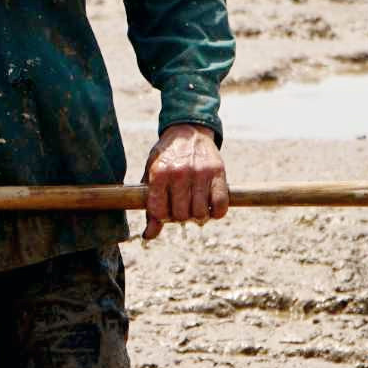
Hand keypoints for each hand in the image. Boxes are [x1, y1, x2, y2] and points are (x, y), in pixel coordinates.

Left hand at [141, 123, 228, 240]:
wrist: (188, 131)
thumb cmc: (166, 158)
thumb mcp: (152, 175)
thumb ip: (150, 206)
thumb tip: (148, 236)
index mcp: (159, 173)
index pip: (159, 211)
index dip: (162, 217)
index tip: (165, 211)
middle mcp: (180, 173)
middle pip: (180, 215)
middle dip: (180, 217)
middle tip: (181, 209)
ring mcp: (200, 173)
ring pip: (200, 213)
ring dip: (197, 217)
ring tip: (194, 208)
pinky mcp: (218, 173)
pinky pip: (220, 205)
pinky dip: (216, 213)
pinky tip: (210, 209)